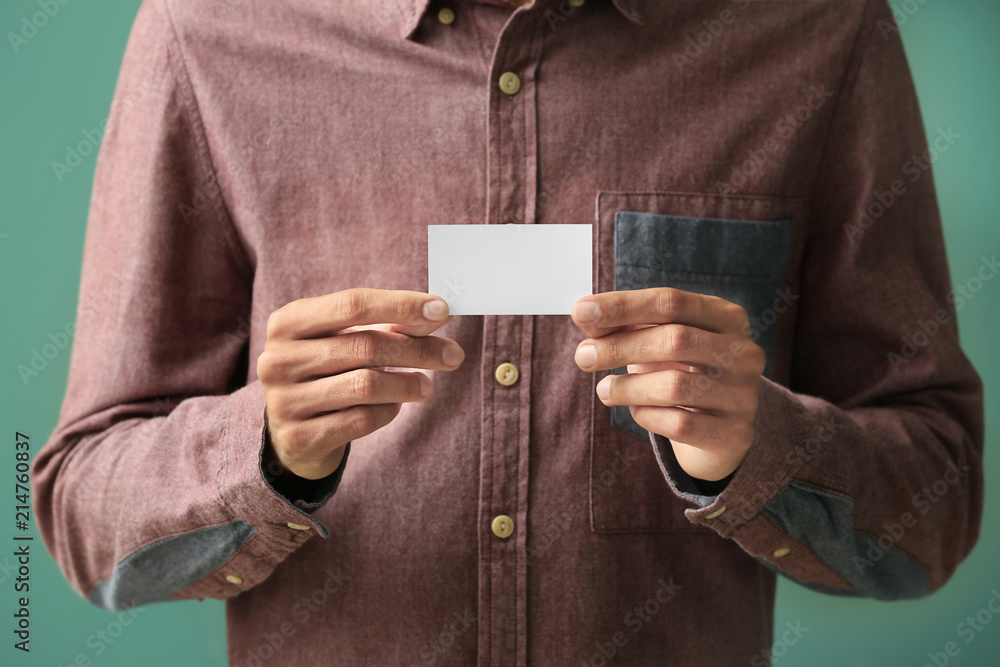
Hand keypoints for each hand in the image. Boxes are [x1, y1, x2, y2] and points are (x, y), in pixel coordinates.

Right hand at [257, 288, 464, 478]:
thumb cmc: (327, 372)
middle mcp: (278, 359)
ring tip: (426, 386)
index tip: (443, 310)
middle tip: (453, 355)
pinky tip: (394, 406)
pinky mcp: (299, 437)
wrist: (291, 432)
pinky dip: (387, 411)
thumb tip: (436, 314)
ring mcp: (284, 400)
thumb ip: (386, 325)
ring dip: (407, 384)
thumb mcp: (344, 341)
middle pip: (365, 346)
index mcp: (288, 322)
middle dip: (418, 349)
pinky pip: (360, 420)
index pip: (352, 304)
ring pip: (365, 385)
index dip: (401, 305)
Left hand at [571, 288, 764, 481]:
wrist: (718, 430)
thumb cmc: (681, 373)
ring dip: (628, 387)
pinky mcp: (735, 433)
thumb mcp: (657, 343)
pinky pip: (680, 424)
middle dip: (620, 346)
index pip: (671, 301)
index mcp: (726, 317)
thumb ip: (626, 327)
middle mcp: (743, 352)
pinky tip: (635, 411)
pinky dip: (647, 416)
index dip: (623, 305)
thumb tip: (586, 316)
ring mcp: (744, 394)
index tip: (580, 312)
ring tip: (605, 389)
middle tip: (583, 356)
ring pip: (675, 386)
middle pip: (675, 339)